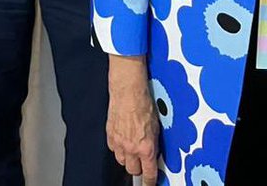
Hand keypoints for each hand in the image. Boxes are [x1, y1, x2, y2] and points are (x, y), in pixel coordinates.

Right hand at [107, 55, 160, 184]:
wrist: (128, 91)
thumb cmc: (144, 104)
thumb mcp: (156, 127)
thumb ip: (153, 144)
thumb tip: (152, 153)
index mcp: (146, 148)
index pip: (148, 174)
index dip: (149, 181)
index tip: (150, 183)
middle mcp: (131, 148)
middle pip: (132, 170)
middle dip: (138, 167)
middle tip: (141, 159)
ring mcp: (119, 142)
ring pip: (121, 161)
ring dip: (127, 158)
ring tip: (131, 147)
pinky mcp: (110, 134)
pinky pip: (113, 149)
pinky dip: (118, 147)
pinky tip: (123, 138)